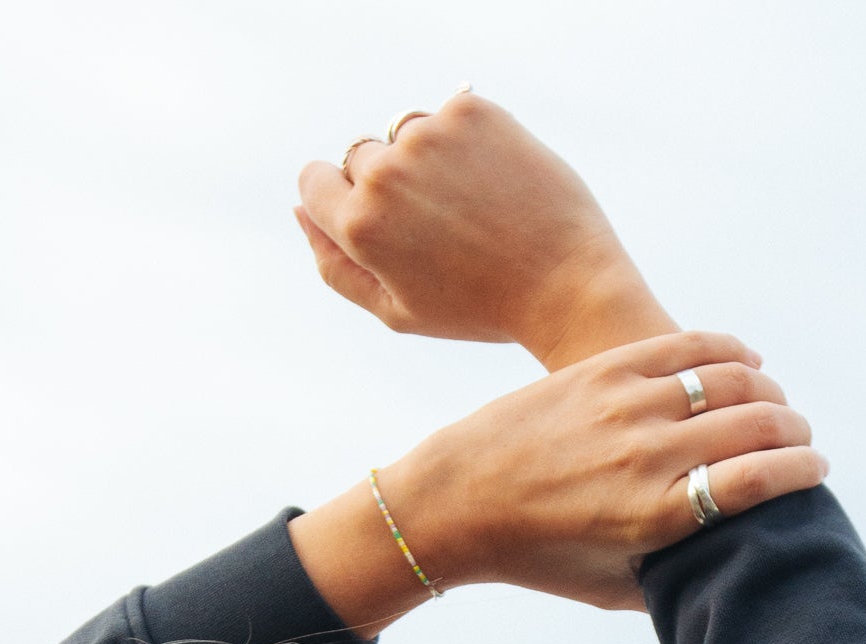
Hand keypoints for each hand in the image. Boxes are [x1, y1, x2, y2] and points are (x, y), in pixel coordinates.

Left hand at [288, 331, 827, 628]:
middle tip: (800, 439)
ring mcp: (627, 405)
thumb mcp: (613, 584)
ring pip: (731, 377)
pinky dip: (728, 350)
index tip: (816, 472)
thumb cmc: (541, 555)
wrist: (460, 498)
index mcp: (657, 517)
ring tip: (773, 403)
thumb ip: (674, 575)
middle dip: (794, 430)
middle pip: (758, 424)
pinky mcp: (606, 369)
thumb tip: (729, 562)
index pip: (760, 481)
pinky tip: (745, 360)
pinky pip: (688, 346)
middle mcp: (648, 457)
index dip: (802, 471)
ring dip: (767, 388)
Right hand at [297, 93, 673, 368]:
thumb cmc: (479, 307)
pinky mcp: (471, 111)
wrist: (566, 284)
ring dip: (426, 160)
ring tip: (470, 205)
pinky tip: (494, 181)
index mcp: (359, 226)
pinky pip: (448, 116)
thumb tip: (299, 210)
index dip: (341, 201)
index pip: (313, 180)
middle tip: (440, 228)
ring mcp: (428, 136)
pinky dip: (466, 143)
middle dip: (388, 185)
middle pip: (359, 157)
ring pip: (404, 133)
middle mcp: (386, 173)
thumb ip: (335, 265)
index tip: (381, 221)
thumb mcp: (397, 309)